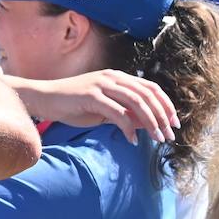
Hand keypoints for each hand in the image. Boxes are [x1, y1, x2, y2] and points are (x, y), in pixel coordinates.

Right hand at [21, 70, 178, 142]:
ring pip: (136, 103)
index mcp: (118, 77)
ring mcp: (102, 85)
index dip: (166, 105)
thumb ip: (124, 114)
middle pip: (148, 95)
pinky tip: (132, 140)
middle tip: (170, 135)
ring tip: (157, 139)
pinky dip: (128, 128)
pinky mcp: (91, 96)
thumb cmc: (72, 105)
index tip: (174, 123)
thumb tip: (147, 125)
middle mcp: (112, 77)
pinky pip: (117, 112)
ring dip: (150, 122)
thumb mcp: (103, 110)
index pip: (150, 88)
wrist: (44, 99)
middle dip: (162, 116)